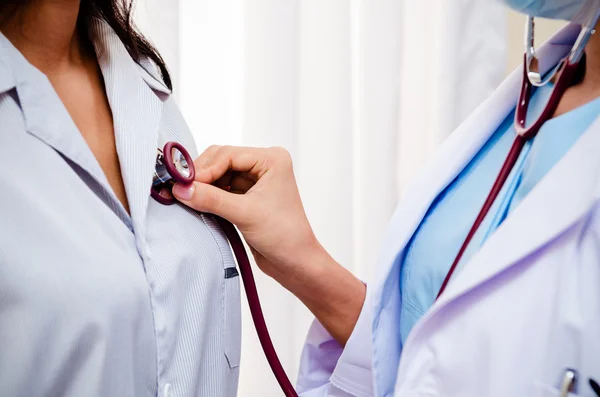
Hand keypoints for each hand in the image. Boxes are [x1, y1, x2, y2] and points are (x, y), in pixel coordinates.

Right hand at [172, 145, 323, 279]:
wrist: (295, 263)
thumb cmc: (284, 236)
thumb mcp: (244, 214)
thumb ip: (211, 199)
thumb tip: (180, 188)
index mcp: (272, 159)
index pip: (228, 154)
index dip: (204, 169)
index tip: (183, 184)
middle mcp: (264, 165)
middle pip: (220, 160)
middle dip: (201, 175)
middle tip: (180, 190)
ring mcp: (255, 180)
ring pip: (218, 175)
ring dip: (202, 186)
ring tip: (186, 198)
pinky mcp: (247, 196)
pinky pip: (220, 189)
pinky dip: (208, 196)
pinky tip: (196, 203)